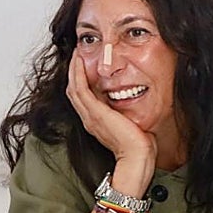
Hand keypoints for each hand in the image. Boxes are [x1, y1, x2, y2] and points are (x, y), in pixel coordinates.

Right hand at [66, 54, 156, 175]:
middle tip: (77, 55)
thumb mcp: (131, 123)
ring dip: (74, 69)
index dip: (81, 80)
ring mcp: (90, 116)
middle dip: (74, 72)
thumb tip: (134, 101)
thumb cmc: (138, 145)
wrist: (137, 157)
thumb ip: (127, 113)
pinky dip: (78, 74)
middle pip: (73, 91)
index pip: (82, 97)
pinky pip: (80, 89)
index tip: (85, 65)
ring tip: (76, 55)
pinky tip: (80, 62)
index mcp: (96, 122)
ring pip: (74, 88)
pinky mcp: (95, 113)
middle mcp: (89, 119)